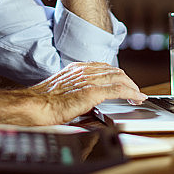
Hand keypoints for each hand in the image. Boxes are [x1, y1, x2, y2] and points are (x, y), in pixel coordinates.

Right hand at [28, 62, 147, 124]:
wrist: (35, 105)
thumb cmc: (43, 102)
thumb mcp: (62, 90)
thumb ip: (76, 90)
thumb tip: (86, 102)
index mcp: (77, 69)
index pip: (104, 68)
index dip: (117, 76)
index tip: (124, 83)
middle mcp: (85, 71)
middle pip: (115, 71)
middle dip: (128, 81)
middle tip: (134, 91)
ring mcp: (89, 80)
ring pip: (119, 78)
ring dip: (132, 87)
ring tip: (138, 95)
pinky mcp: (93, 92)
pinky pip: (118, 90)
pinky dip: (130, 93)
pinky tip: (136, 98)